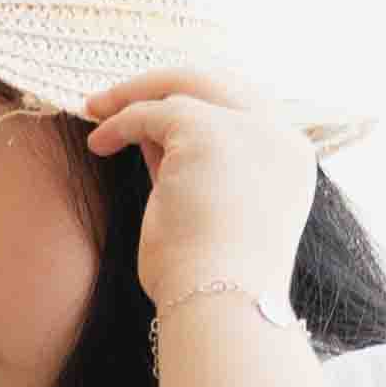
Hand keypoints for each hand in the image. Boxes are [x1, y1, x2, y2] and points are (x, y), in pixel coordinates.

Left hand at [78, 63, 318, 320]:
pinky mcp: (206, 130)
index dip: (199, 104)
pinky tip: (98, 143)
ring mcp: (245, 127)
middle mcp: (276, 135)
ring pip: (184, 86)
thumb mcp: (207, 212)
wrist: (223, 302)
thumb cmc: (212, 282)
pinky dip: (120, 122)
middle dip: (164, 86)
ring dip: (134, 96)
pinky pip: (152, 112)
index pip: (243, 108)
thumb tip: (152, 136)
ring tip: (96, 110)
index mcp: (289, 159)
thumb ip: (191, 168)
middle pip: (218, 83)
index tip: (158, 114)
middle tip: (117, 99)